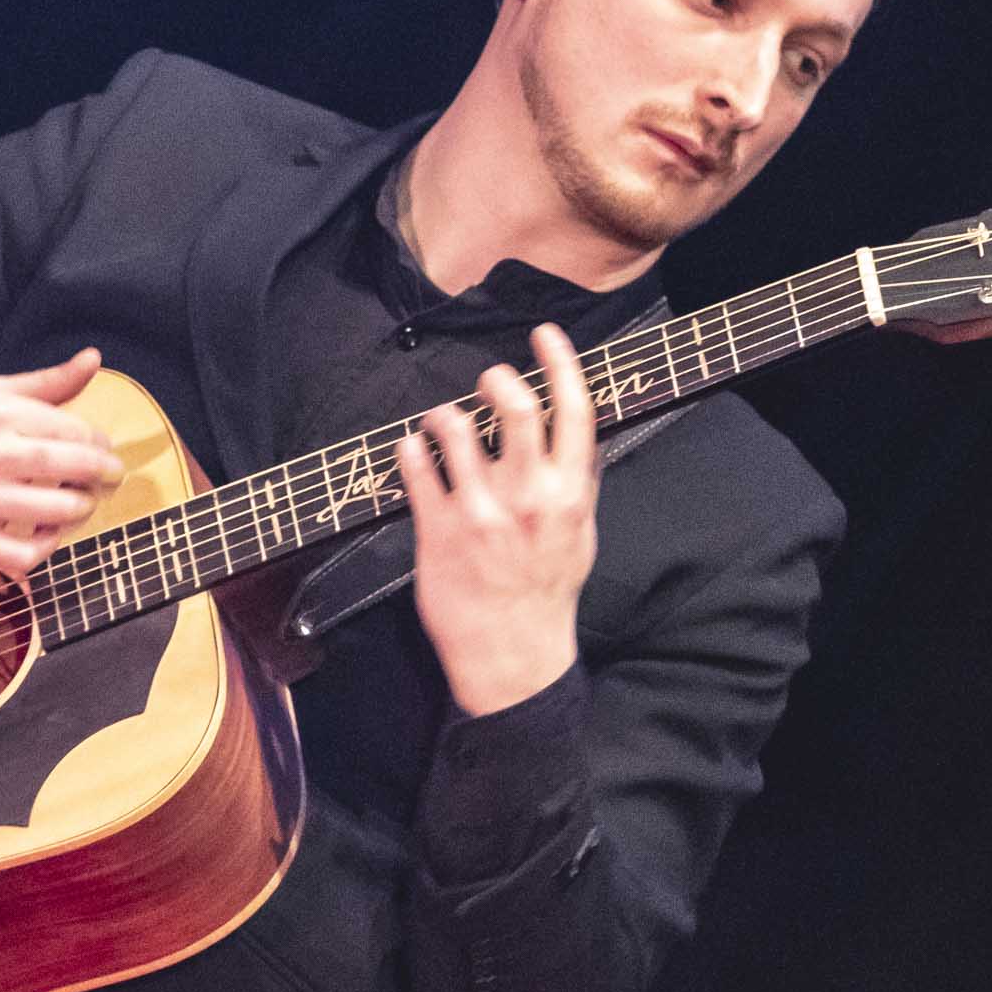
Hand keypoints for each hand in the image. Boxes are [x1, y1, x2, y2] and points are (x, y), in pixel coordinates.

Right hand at [0, 347, 124, 574]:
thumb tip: (93, 359)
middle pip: (77, 468)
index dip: (99, 444)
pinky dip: (46, 549)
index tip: (100, 451)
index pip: (76, 430)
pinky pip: (23, 556)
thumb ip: (43, 382)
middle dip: (103, 476)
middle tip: (106, 480)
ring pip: (59, 511)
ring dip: (80, 510)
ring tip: (76, 505)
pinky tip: (45, 535)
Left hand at [397, 323, 597, 717]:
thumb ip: (579, 483)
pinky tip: (412, 449)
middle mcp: (529, 496)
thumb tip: (579, 436)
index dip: (560, 361)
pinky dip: (410, 449)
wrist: (514, 657)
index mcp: (570, 494)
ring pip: (454, 429)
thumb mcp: (581, 535)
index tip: (545, 334)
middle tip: (486, 379)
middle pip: (514, 407)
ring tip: (439, 422)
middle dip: (496, 378)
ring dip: (442, 414)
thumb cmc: (547, 592)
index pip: (574, 410)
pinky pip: (416, 468)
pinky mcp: (438, 531)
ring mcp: (481, 512)